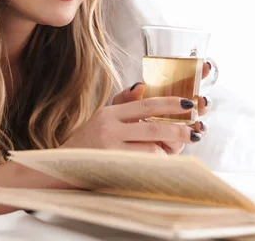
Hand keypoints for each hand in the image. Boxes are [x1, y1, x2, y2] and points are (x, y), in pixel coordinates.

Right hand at [61, 64, 211, 154]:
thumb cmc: (86, 144)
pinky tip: (157, 166)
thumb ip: (123, 102)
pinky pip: (144, 166)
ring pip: (151, 150)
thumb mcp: (102, 119)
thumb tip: (142, 86)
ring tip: (170, 154)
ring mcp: (110, 149)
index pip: (145, 104)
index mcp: (109, 113)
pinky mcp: (112, 167)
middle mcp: (109, 128)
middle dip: (179, 130)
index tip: (189, 104)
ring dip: (166, 153)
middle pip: (153, 127)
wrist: (58, 168)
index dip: (170, 103)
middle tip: (196, 133)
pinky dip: (155, 165)